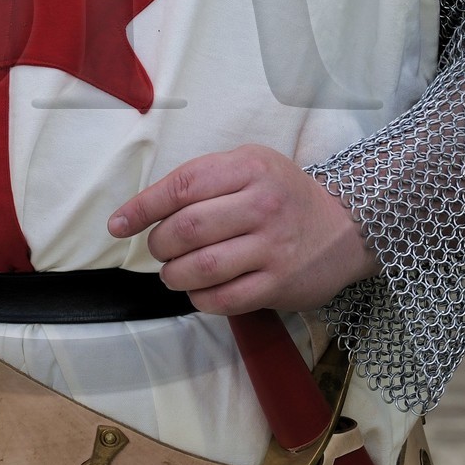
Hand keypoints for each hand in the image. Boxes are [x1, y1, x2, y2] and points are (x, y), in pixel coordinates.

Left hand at [108, 143, 377, 315]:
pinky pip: (223, 299)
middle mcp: (263, 204)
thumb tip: (141, 210)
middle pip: (186, 229)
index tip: (118, 224)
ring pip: (200, 267)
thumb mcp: (250, 166)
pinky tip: (199, 290)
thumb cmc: (284, 195)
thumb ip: (203, 180)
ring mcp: (273, 247)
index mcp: (250, 168)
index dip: (142, 207)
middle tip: (160, 250)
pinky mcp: (280, 284)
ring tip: (173, 273)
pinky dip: (199, 298)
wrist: (346, 228)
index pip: (182, 186)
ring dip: (173, 275)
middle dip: (159, 245)